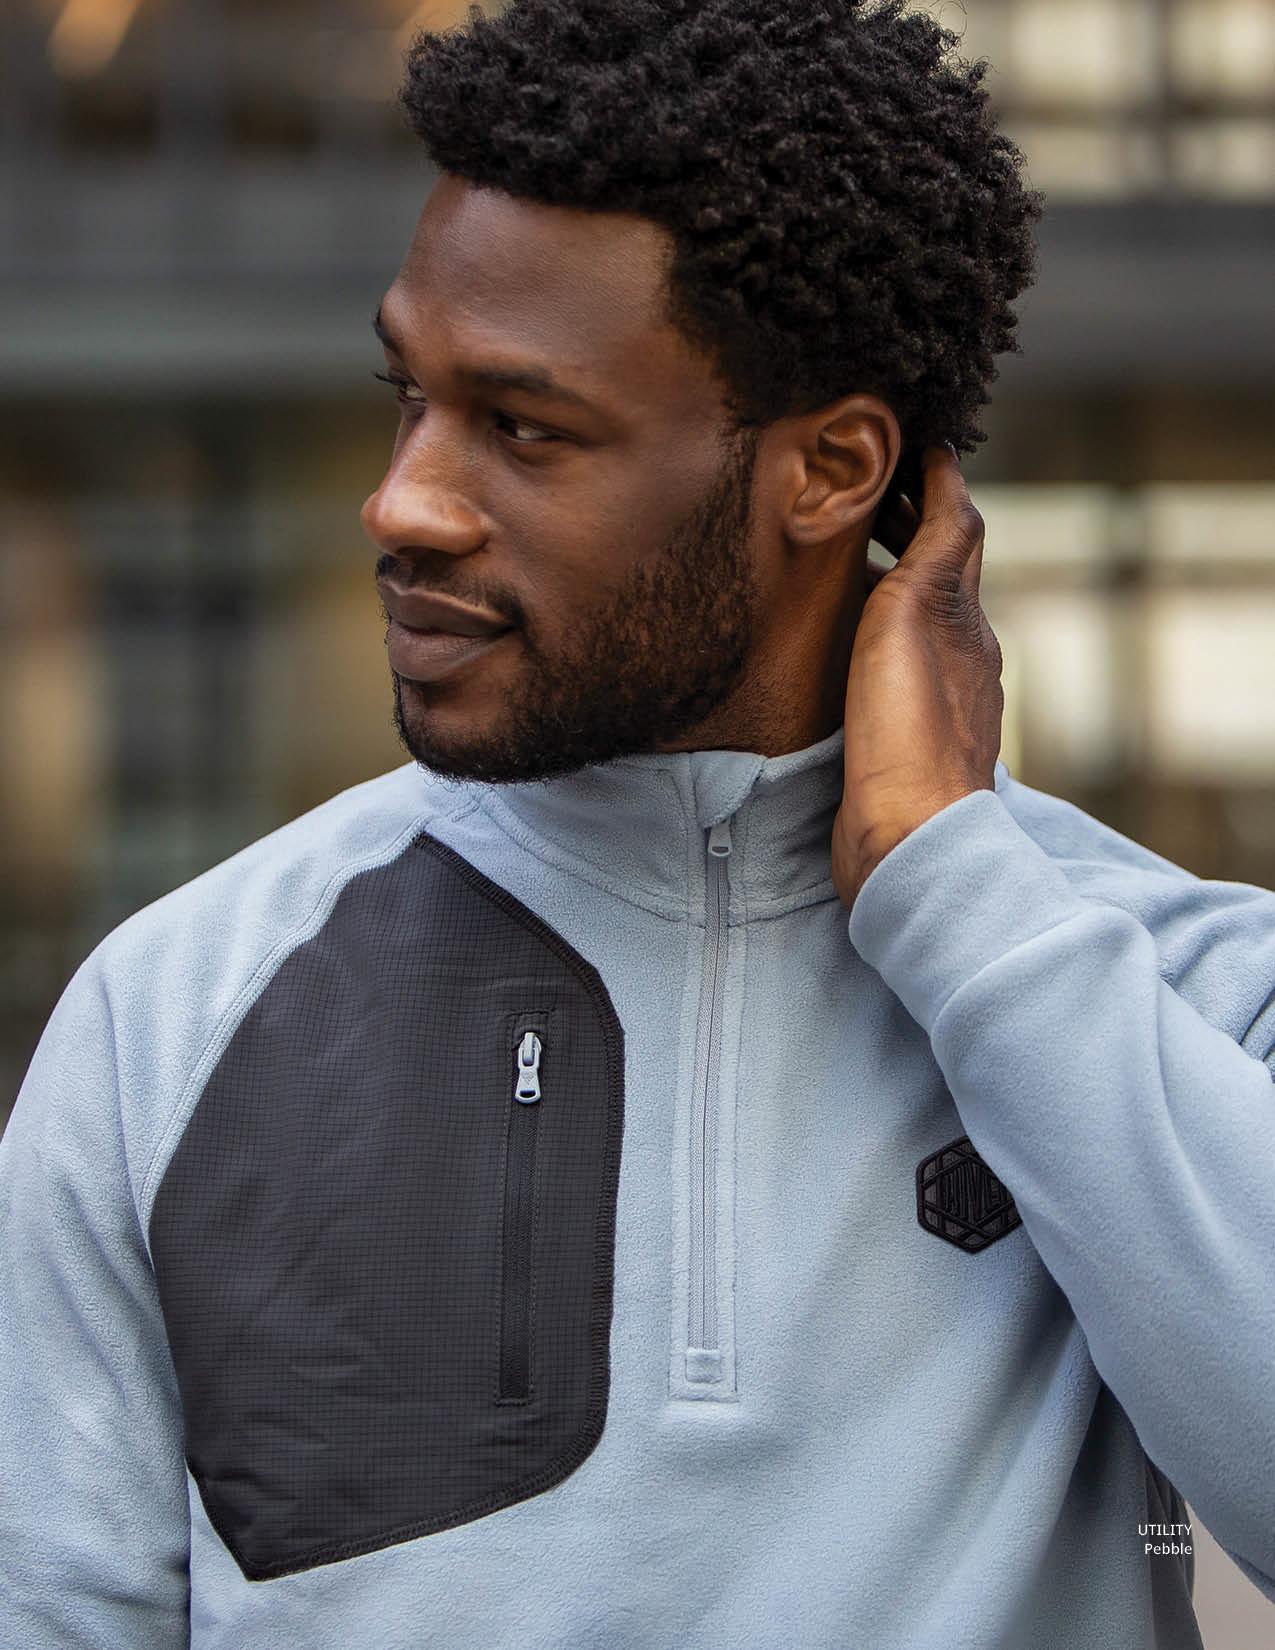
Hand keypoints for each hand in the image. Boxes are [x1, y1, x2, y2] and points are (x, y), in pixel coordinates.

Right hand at [831, 444, 1004, 910]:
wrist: (905, 833)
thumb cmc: (908, 726)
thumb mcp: (921, 612)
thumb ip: (937, 545)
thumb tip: (949, 475)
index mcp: (966, 621)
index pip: (957, 528)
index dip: (932, 481)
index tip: (901, 442)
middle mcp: (961, 656)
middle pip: (935, 571)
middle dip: (903, 524)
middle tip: (852, 489)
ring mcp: (934, 701)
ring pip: (910, 618)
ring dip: (880, 577)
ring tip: (832, 555)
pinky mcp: (901, 741)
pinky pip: (887, 663)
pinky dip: (865, 630)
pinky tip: (833, 640)